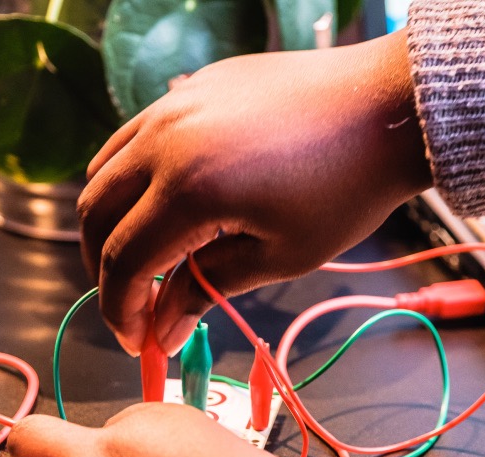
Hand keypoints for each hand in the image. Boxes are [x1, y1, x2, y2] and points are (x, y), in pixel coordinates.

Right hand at [78, 29, 430, 356]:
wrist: (389, 112)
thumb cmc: (348, 188)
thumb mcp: (281, 255)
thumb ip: (207, 288)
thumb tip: (163, 329)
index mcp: (187, 188)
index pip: (123, 259)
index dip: (121, 310)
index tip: (139, 341)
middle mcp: (165, 138)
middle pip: (95, 213)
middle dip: (105, 270)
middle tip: (136, 306)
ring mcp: (175, 103)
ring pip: (106, 170)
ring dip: (112, 221)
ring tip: (146, 259)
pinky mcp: (193, 86)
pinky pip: (136, 136)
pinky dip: (132, 178)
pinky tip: (163, 203)